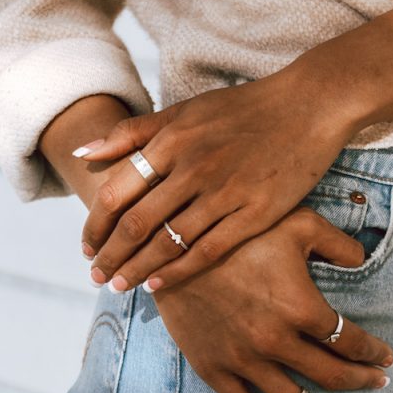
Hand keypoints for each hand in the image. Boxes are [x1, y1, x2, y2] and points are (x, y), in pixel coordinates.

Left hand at [77, 71, 360, 291]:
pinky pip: (207, 251)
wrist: (308, 106)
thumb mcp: (184, 111)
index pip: (115, 194)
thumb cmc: (243, 109)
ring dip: (137, 269)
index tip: (86, 247)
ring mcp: (225, 193)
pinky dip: (177, 272)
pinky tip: (159, 285)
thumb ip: (133, 133)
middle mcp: (192, 169)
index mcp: (170, 142)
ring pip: (167, 243)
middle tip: (96, 276)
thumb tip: (83, 154)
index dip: (95, 226)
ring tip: (120, 286)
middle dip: (110, 256)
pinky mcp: (255, 214)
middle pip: (135, 224)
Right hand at [151, 206, 392, 392]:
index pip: (350, 341)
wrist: (172, 246)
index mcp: (299, 306)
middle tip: (379, 385)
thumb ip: (337, 243)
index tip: (386, 358)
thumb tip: (364, 260)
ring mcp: (244, 360)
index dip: (374, 352)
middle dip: (362, 382)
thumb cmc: (238, 231)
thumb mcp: (296, 223)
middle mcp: (275, 340)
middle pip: (332, 376)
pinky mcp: (215, 371)